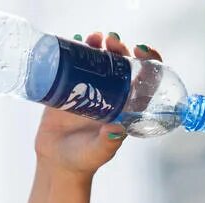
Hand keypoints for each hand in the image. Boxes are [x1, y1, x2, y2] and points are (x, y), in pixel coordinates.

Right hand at [34, 31, 162, 174]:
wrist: (57, 162)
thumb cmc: (84, 160)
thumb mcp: (100, 152)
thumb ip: (109, 141)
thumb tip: (117, 127)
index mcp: (126, 108)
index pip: (144, 80)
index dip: (147, 61)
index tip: (139, 50)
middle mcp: (111, 95)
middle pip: (121, 64)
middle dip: (120, 48)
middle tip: (111, 42)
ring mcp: (91, 88)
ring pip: (100, 59)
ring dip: (100, 44)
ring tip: (94, 39)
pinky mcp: (70, 86)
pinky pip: (76, 61)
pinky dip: (77, 48)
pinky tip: (76, 40)